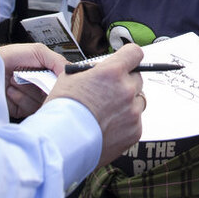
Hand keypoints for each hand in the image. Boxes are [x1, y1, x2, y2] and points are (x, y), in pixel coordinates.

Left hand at [0, 43, 66, 120]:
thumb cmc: (9, 56)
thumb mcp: (38, 51)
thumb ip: (57, 61)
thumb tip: (70, 74)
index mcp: (47, 73)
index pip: (63, 82)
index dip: (61, 82)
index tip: (59, 80)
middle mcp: (40, 87)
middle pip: (54, 95)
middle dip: (43, 86)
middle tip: (34, 77)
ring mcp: (30, 99)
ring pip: (42, 103)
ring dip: (28, 90)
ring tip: (16, 79)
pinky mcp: (20, 110)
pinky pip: (29, 109)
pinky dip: (20, 98)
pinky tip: (11, 90)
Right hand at [47, 43, 145, 165]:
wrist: (60, 144)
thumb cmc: (61, 112)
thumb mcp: (70, 78)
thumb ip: (92, 71)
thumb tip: (99, 70)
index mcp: (112, 72)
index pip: (134, 53)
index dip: (129, 57)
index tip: (126, 62)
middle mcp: (126, 90)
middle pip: (137, 78)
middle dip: (125, 83)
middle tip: (109, 93)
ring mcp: (133, 112)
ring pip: (138, 101)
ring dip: (127, 104)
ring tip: (106, 113)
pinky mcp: (135, 131)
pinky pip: (136, 122)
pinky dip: (125, 124)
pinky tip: (107, 127)